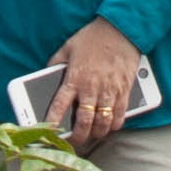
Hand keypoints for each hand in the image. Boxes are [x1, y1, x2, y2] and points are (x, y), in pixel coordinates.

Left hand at [54, 18, 143, 148]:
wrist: (120, 29)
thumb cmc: (92, 37)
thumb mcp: (67, 48)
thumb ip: (56, 64)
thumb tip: (45, 76)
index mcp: (75, 78)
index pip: (59, 106)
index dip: (52, 123)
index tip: (48, 134)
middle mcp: (92, 87)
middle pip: (84, 122)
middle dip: (78, 137)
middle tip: (74, 142)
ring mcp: (109, 91)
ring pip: (103, 123)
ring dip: (96, 134)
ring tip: (91, 136)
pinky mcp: (124, 91)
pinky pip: (119, 115)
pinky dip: (113, 125)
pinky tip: (108, 126)